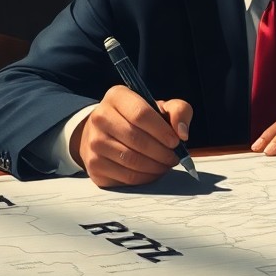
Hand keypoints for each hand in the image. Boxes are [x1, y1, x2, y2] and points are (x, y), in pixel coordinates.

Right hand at [72, 85, 192, 187]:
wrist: (104, 134)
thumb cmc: (138, 120)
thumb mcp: (160, 108)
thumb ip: (179, 111)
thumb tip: (182, 133)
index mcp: (116, 97)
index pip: (140, 114)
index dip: (162, 130)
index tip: (175, 141)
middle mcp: (100, 117)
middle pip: (136, 139)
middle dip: (161, 152)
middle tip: (174, 157)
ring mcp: (93, 142)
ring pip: (131, 160)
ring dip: (155, 166)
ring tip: (165, 164)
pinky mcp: (94, 165)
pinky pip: (126, 176)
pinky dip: (145, 178)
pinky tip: (152, 172)